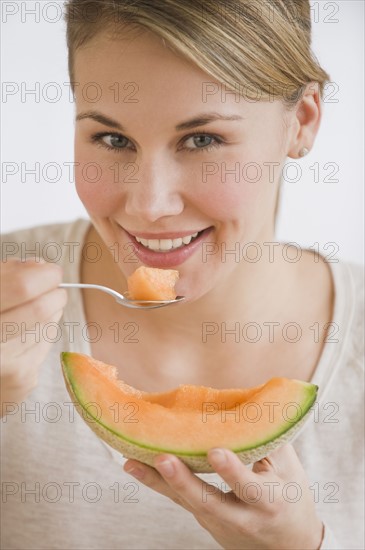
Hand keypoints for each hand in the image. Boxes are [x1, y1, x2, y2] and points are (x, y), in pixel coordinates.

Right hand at [1, 258, 66, 411]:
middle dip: (55, 294)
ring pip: (48, 325)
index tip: (52, 272)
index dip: (44, 276)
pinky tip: (26, 334)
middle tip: (55, 289)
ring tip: (34, 311)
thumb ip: (9, 275)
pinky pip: (46, 344)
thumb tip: (42, 266)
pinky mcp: (23, 378)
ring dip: (50, 312)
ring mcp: (7, 365)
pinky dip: (43, 332)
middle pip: (40, 309)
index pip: (22, 288)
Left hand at [124, 444, 323, 549]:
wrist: (287, 545)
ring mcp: (218, 522)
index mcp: (269, 502)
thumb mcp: (289, 467)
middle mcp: (241, 518)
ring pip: (185, 502)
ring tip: (132, 461)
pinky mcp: (202, 518)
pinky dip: (156, 482)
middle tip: (164, 460)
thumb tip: (246, 398)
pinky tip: (133, 464)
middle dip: (184, 482)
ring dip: (158, 482)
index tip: (215, 452)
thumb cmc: (289, 494)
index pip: (249, 489)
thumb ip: (266, 437)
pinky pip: (178, 499)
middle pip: (209, 503)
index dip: (232, 472)